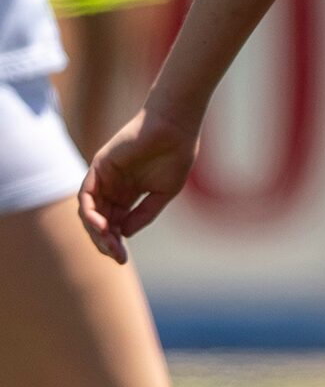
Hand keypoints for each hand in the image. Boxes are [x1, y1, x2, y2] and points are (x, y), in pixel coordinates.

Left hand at [78, 105, 198, 264]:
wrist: (175, 127)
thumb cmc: (176, 155)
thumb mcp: (164, 193)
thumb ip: (144, 213)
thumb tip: (124, 234)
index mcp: (128, 194)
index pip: (114, 224)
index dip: (115, 243)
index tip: (124, 259)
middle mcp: (112, 187)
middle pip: (99, 221)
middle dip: (105, 242)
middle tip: (117, 257)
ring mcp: (103, 178)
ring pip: (89, 212)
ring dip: (96, 232)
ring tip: (110, 245)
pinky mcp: (98, 168)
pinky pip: (86, 195)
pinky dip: (90, 213)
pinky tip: (102, 226)